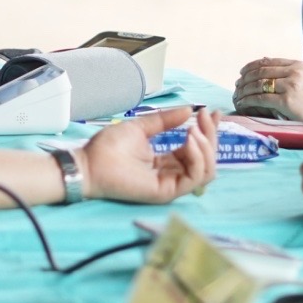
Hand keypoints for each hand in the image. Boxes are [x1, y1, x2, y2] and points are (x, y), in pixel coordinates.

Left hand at [82, 106, 216, 203]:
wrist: (89, 163)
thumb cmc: (109, 147)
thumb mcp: (141, 127)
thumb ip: (165, 120)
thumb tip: (189, 110)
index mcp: (167, 161)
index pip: (197, 149)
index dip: (208, 132)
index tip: (212, 112)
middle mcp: (172, 173)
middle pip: (206, 159)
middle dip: (211, 136)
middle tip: (206, 116)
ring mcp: (171, 184)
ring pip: (206, 170)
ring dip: (206, 146)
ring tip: (194, 129)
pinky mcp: (167, 192)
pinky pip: (194, 177)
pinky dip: (197, 157)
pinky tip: (188, 140)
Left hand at [233, 58, 302, 124]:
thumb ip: (289, 73)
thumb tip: (265, 64)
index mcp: (298, 65)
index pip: (268, 62)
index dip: (252, 66)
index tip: (242, 72)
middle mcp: (293, 72)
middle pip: (260, 72)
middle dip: (245, 78)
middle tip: (237, 85)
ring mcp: (290, 86)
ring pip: (258, 84)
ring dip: (244, 90)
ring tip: (237, 95)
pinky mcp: (286, 101)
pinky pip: (261, 98)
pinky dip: (248, 100)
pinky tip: (242, 103)